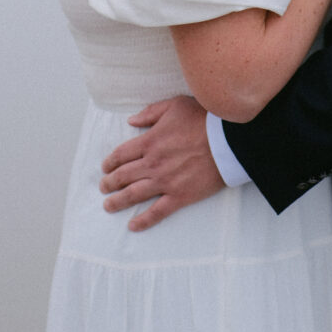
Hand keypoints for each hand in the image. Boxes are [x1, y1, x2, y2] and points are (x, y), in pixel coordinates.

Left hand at [99, 95, 224, 230]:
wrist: (228, 140)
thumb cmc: (204, 118)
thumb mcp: (175, 106)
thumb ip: (151, 112)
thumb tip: (131, 121)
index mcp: (150, 141)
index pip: (121, 154)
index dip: (110, 162)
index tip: (105, 167)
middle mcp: (153, 163)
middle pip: (123, 176)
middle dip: (109, 183)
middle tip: (104, 187)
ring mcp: (165, 181)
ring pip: (134, 195)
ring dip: (118, 202)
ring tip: (108, 206)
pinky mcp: (180, 196)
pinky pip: (157, 212)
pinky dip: (143, 220)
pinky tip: (132, 225)